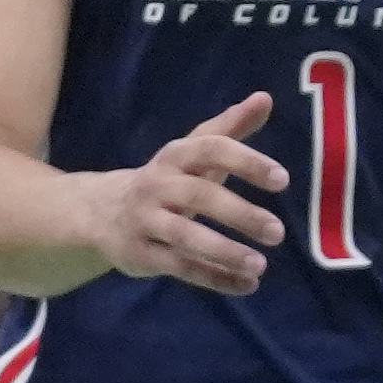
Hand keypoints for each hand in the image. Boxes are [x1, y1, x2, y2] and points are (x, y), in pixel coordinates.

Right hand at [88, 91, 284, 295]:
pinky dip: (213, 278)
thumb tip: (265, 97)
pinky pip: (178, 268)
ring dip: (224, 253)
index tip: (283, 180)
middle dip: (240, 214)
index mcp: (176, 156)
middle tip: (278, 232)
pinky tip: (247, 285)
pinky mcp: (138, 255)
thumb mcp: (195, 149)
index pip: (212, 150)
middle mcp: (157, 186)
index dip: (247, 162)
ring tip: (262, 265)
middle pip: (199, 197)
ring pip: (185, 238)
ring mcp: (144, 222)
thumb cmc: (168, 177)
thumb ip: (231, 127)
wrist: (100, 210)